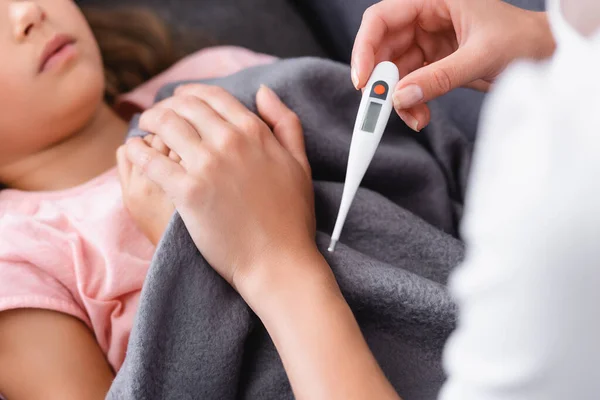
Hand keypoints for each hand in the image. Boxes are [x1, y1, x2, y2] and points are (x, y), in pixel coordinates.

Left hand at [123, 84, 316, 295]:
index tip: (180, 99)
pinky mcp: (187, 191)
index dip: (191, 93)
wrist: (278, 261)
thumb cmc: (291, 217)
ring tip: (144, 129)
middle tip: (157, 114)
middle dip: (166, 104)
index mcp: (255, 132)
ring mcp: (207, 165)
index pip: (214, 96)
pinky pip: (151, 159)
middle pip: (185, 106)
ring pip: (165, 124)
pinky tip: (133, 150)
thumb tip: (263, 91)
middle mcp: (229, 141)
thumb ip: (285, 122)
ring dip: (149, 121)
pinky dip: (137, 150)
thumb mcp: (300, 163)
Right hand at [351, 0, 554, 130]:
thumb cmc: (522, 39)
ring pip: (394, 71)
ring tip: (412, 116)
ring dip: (397, 98)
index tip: (362, 79)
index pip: (382, 18)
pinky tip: (420, 115)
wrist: (544, 54)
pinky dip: (410, 103)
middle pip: (383, 48)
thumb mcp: (481, 56)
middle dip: (381, 80)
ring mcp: (428, 42)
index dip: (365, 47)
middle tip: (381, 106)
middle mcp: (425, 18)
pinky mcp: (433, 64)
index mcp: (433, 0)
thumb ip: (440, 77)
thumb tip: (402, 96)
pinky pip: (409, 84)